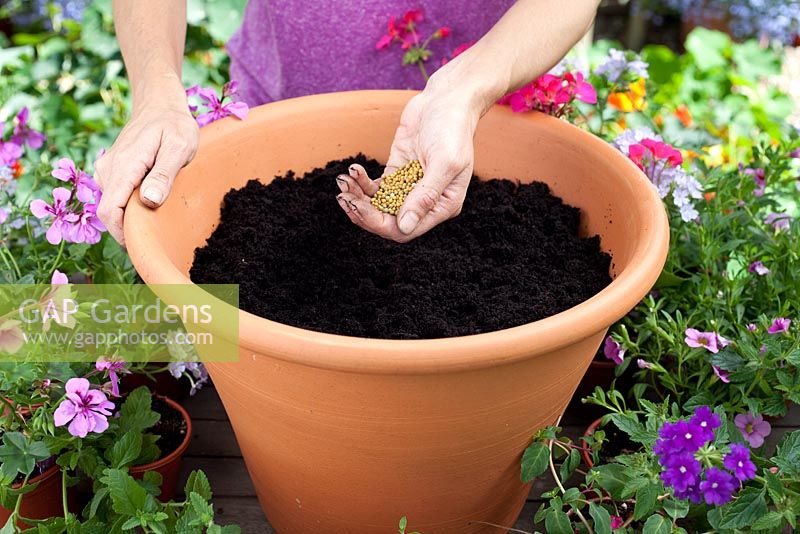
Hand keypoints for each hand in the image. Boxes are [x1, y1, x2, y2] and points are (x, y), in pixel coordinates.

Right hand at [95, 99, 197, 245]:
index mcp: (124, 166)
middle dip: (129, 229)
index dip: (123, 234)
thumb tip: (149, 201)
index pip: (110, 211)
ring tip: (158, 214)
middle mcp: (108, 169)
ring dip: (131, 216)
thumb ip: (164, 174)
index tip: (144, 245)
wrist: (158, 104)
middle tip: (158, 235)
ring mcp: (107, 170)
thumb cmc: (174, 124)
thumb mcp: (179, 147)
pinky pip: (116, 197)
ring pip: (112, 206)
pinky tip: (150, 202)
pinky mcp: (111, 171)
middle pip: (109, 213)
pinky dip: (130, 206)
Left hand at [335, 87, 479, 242]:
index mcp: (442, 206)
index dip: (380, 224)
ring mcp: (410, 187)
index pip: (406, 229)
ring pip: (379, 206)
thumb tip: (405, 226)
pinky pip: (376, 187)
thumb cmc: (453, 130)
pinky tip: (352, 171)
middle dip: (363, 212)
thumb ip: (425, 197)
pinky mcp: (397, 172)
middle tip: (344, 196)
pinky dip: (361, 182)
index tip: (359, 207)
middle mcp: (425, 202)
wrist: (447, 100)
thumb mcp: (444, 164)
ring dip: (358, 198)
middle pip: (389, 221)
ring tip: (343, 181)